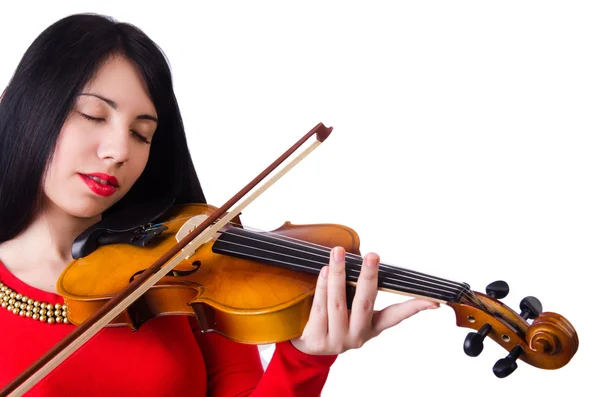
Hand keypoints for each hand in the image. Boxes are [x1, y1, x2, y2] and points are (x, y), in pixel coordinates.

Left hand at [291, 246, 438, 354]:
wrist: (307, 349)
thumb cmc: (332, 319)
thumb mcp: (350, 310)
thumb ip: (358, 291)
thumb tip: (363, 260)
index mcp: (371, 327)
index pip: (395, 316)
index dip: (413, 308)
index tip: (432, 301)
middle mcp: (358, 334)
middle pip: (364, 303)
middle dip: (369, 277)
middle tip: (372, 256)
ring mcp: (338, 338)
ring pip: (338, 303)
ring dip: (338, 275)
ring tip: (338, 253)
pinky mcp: (317, 339)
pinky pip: (320, 309)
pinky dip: (322, 288)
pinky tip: (324, 272)